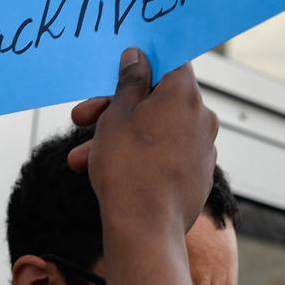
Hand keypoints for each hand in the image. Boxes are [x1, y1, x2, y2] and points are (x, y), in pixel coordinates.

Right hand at [70, 47, 217, 233]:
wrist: (145, 228)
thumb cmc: (128, 167)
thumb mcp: (117, 114)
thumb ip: (129, 80)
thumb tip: (137, 56)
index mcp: (184, 95)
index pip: (169, 63)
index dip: (141, 65)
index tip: (116, 74)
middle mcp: (201, 117)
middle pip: (156, 100)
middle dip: (115, 108)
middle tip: (81, 118)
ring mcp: (202, 148)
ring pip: (154, 130)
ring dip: (118, 136)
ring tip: (81, 157)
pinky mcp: (196, 174)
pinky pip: (163, 153)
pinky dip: (137, 155)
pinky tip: (104, 169)